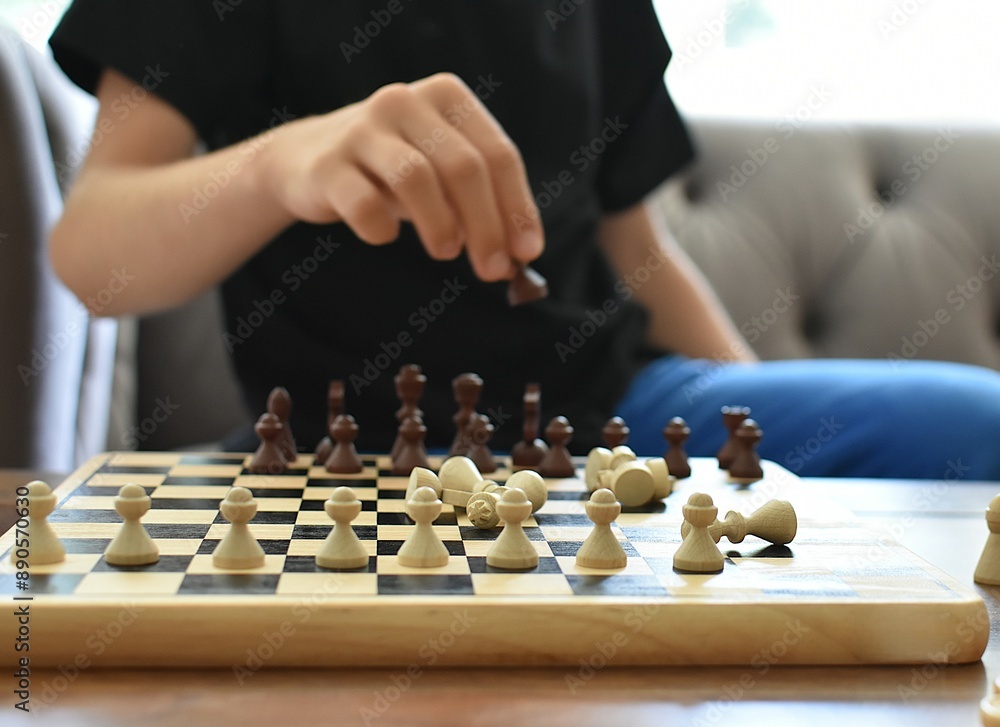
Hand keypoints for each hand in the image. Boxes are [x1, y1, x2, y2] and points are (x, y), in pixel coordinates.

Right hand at [262, 73, 543, 281]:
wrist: (307, 160)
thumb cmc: (391, 171)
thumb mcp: (441, 175)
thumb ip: (480, 204)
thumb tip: (518, 255)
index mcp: (446, 97)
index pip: (498, 154)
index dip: (517, 207)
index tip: (527, 252)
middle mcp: (405, 102)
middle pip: (463, 167)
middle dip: (486, 226)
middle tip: (493, 270)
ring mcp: (362, 130)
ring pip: (416, 177)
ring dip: (440, 225)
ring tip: (447, 252)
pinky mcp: (326, 164)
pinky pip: (363, 203)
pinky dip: (381, 229)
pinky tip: (386, 236)